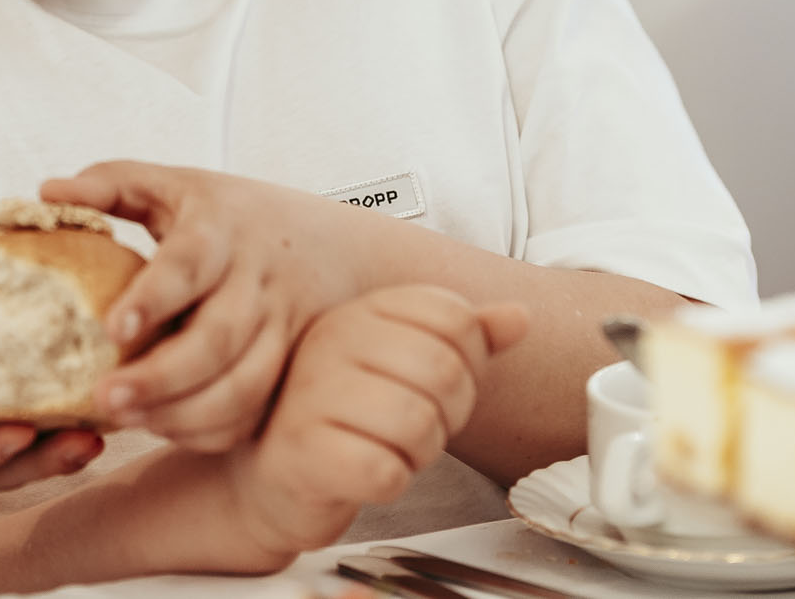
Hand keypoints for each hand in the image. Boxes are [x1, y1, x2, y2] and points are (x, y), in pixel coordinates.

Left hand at [41, 162, 365, 450]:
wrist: (338, 248)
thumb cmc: (235, 217)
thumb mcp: (178, 185)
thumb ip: (113, 184)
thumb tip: (46, 192)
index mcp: (222, 230)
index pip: (190, 263)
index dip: (153, 297)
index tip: (112, 327)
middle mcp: (257, 282)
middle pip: (218, 338)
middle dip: (161, 376)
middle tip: (104, 399)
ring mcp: (281, 331)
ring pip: (242, 386)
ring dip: (183, 413)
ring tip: (126, 420)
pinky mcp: (290, 372)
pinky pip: (254, 413)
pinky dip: (210, 431)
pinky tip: (164, 428)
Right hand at [223, 287, 527, 557]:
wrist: (274, 478)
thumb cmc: (345, 418)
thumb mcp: (405, 365)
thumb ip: (463, 338)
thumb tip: (520, 316)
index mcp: (361, 312)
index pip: (455, 318)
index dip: (467, 362)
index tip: (434, 384)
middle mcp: (332, 342)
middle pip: (446, 371)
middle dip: (447, 414)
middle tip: (412, 426)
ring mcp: (311, 395)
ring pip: (420, 424)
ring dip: (417, 453)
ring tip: (384, 448)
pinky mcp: (304, 453)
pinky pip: (386, 471)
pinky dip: (389, 482)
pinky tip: (363, 473)